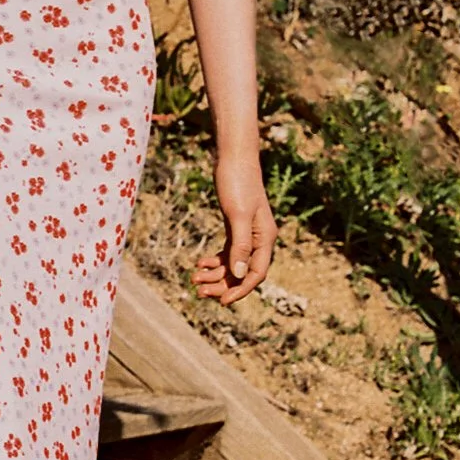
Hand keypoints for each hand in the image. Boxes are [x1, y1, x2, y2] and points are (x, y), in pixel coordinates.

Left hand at [190, 145, 275, 306]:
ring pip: (233, 264)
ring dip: (215, 274)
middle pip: (242, 272)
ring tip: (194, 278)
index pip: (255, 273)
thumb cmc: (237, 183)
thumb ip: (240, 245)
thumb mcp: (237, 215)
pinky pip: (227, 252)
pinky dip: (214, 260)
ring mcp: (248, 234)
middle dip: (222, 284)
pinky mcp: (236, 227)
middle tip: (199, 290)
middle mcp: (259, 239)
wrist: (234, 158)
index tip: (221, 301)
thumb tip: (239, 274)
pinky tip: (200, 263)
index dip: (240, 290)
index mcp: (265, 238)